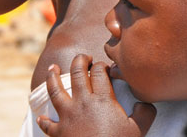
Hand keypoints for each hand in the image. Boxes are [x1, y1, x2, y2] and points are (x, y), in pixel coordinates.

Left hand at [37, 54, 156, 136]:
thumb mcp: (138, 130)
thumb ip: (145, 113)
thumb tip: (144, 103)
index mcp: (102, 99)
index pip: (99, 73)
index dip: (102, 65)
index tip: (104, 66)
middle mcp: (82, 103)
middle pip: (77, 74)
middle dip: (80, 61)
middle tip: (83, 58)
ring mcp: (67, 117)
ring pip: (56, 90)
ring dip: (53, 77)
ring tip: (52, 68)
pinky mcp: (58, 133)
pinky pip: (48, 124)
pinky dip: (44, 120)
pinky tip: (41, 117)